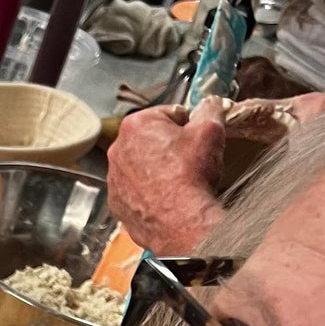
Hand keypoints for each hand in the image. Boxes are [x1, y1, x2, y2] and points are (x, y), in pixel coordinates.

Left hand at [107, 98, 225, 253]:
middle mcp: (117, 150)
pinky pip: (136, 190)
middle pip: (151, 139)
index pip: (167, 114)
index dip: (187, 124)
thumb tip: (210, 104)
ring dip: (159, 169)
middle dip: (170, 146)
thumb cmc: (190, 176)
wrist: (180, 221)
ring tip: (179, 179)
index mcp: (136, 125)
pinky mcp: (117, 202)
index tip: (194, 137)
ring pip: (142, 166)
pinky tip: (166, 196)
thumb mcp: (210, 130)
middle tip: (189, 159)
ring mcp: (114, 179)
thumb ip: (210, 109)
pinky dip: (149, 191)